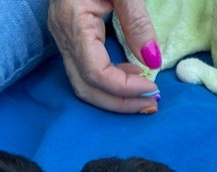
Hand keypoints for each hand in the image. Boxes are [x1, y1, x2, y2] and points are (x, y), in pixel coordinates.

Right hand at [48, 0, 162, 112]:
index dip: (124, 88)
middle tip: (152, 104)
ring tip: (146, 96)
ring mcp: (63, 35)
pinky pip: (86, 69)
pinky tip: (132, 78)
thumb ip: (137, 22)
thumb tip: (153, 61)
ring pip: (83, 83)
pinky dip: (110, 82)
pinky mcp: (71, 34)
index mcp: (72, 22)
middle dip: (120, 103)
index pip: (95, 73)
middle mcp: (63, 34)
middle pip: (85, 87)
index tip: (153, 87)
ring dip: (115, 97)